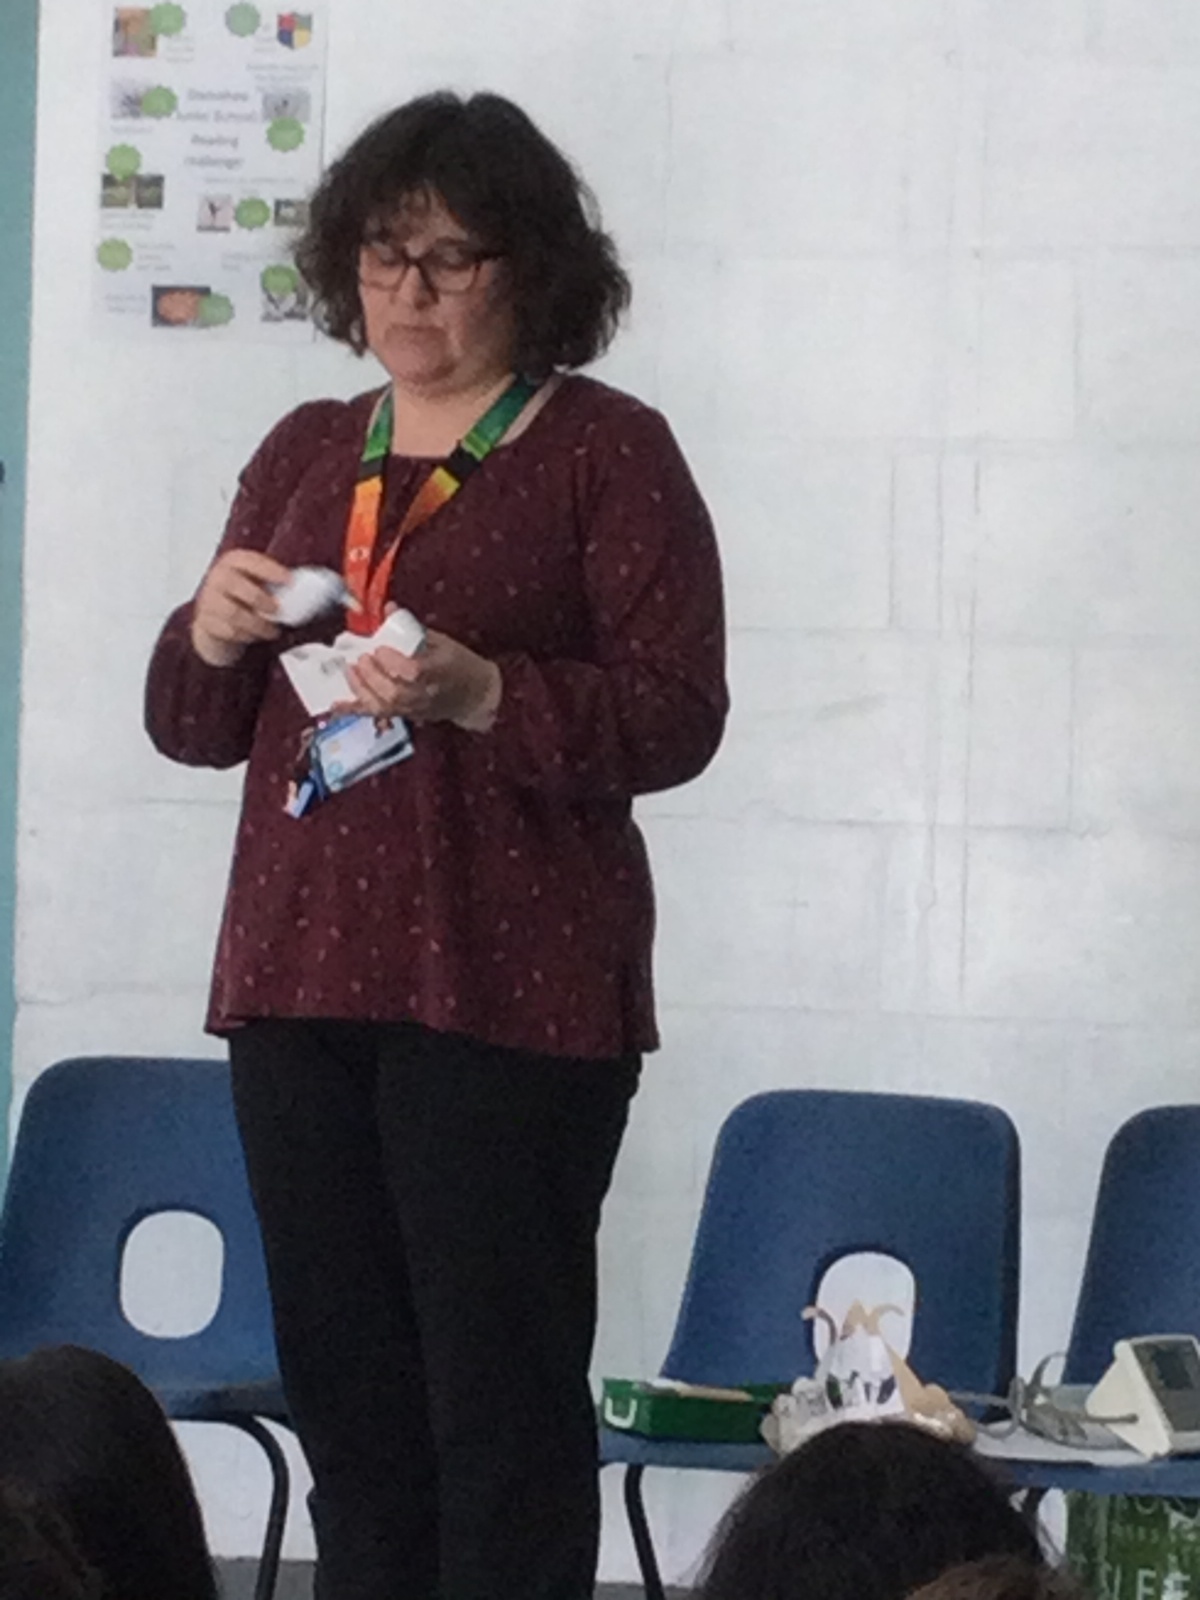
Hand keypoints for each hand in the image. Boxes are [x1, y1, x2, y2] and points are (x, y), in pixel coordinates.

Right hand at [191, 549, 290, 667]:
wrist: (216, 622)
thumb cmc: (244, 600)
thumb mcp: (259, 585)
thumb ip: (280, 585)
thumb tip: (321, 589)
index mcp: (234, 562)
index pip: (250, 560)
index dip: (270, 569)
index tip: (289, 580)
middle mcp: (218, 577)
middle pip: (237, 585)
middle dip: (261, 599)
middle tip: (277, 610)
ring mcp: (209, 599)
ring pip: (234, 613)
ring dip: (257, 624)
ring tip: (271, 630)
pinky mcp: (206, 622)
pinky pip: (229, 631)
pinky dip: (245, 636)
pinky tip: (253, 636)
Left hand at [344, 627, 501, 730]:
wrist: (475, 696)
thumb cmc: (460, 665)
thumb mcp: (442, 641)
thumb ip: (413, 629)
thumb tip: (387, 608)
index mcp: (439, 672)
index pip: (413, 672)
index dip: (392, 662)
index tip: (379, 648)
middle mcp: (425, 694)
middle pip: (394, 693)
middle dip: (372, 676)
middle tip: (361, 658)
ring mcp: (414, 708)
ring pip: (384, 706)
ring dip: (362, 689)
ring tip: (350, 671)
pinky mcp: (405, 715)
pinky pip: (377, 715)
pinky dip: (354, 709)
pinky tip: (336, 705)